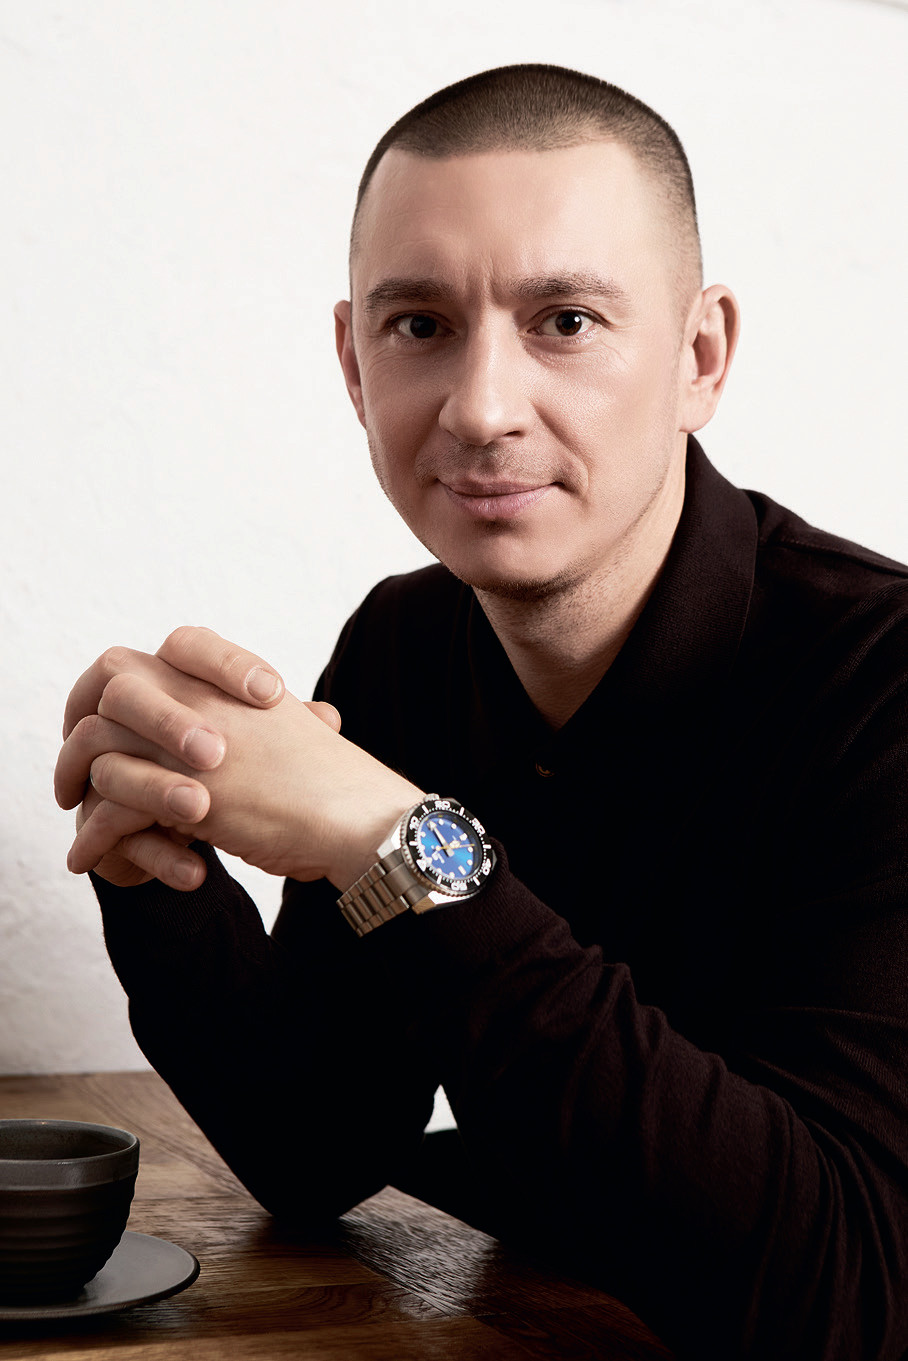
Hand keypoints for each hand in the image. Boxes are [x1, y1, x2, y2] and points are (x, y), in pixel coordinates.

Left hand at [57, 627, 420, 891]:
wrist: (364, 820)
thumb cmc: (341, 785)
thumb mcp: (304, 733)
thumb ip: (276, 720)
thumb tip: (303, 719)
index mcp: (241, 682)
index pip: (181, 643)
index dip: (147, 674)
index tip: (128, 712)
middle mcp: (212, 699)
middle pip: (114, 678)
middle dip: (83, 718)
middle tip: (77, 759)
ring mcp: (198, 743)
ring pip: (99, 741)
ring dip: (76, 777)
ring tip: (73, 809)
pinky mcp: (190, 796)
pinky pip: (113, 806)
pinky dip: (94, 836)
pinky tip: (88, 858)